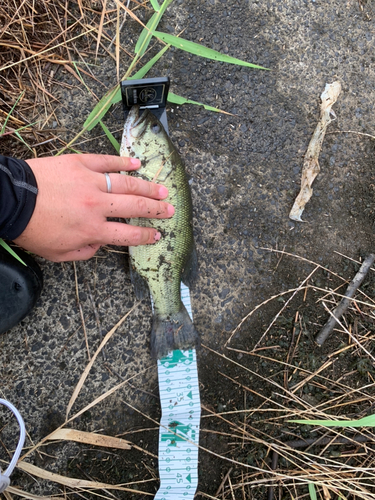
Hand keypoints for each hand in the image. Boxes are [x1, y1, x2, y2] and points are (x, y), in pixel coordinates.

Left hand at [14, 154, 173, 261]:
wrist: (11, 201)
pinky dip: (123, 161)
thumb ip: (85, 252)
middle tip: (170, 209)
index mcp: (92, 229)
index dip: (146, 235)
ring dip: (148, 187)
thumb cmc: (32, 229)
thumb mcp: (58, 253)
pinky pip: (106, 161)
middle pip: (136, 206)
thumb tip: (100, 244)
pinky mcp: (79, 163)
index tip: (157, 235)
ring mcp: (90, 182)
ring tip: (163, 190)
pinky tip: (137, 163)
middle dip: (156, 209)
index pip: (128, 233)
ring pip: (127, 183)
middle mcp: (97, 206)